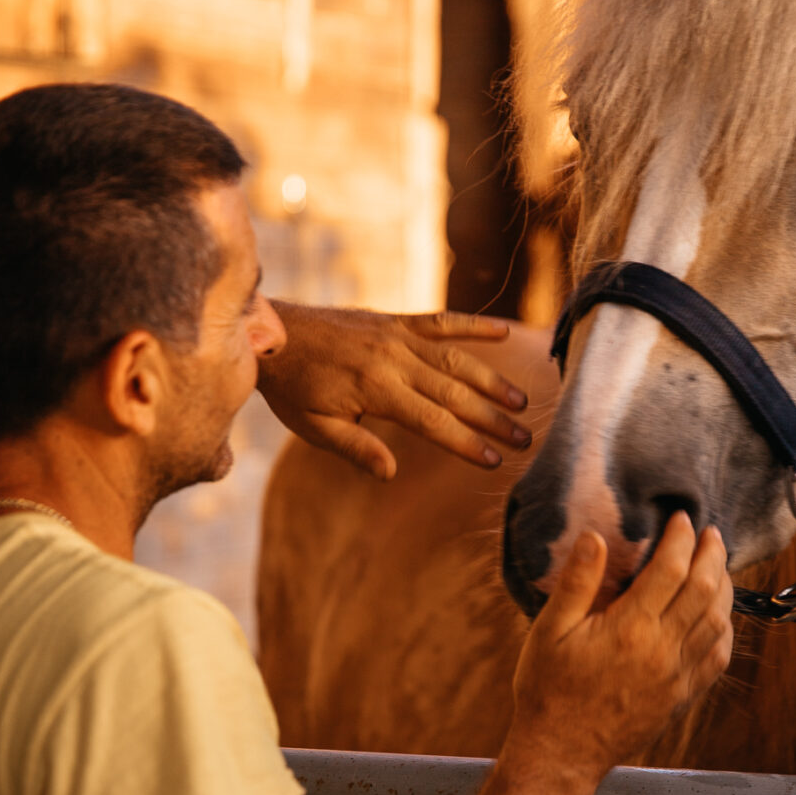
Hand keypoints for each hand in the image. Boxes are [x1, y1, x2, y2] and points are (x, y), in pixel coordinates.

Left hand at [257, 303, 532, 477]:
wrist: (270, 333)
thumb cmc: (292, 387)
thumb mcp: (314, 426)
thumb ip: (355, 447)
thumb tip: (390, 474)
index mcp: (375, 389)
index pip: (433, 421)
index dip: (465, 442)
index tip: (494, 460)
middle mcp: (393, 358)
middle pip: (455, 392)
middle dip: (492, 418)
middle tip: (525, 437)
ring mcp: (397, 335)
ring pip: (456, 358)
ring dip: (492, 379)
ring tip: (520, 400)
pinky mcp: (395, 320)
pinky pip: (441, 321)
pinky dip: (473, 326)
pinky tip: (504, 334)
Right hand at [508, 513, 733, 785]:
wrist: (563, 753)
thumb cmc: (548, 691)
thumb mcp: (549, 631)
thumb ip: (577, 583)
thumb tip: (594, 537)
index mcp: (631, 628)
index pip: (671, 569)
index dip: (681, 539)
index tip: (682, 520)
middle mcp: (663, 649)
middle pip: (705, 589)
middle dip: (712, 555)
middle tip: (711, 533)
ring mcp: (677, 675)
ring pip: (718, 621)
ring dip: (724, 588)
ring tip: (718, 566)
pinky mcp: (682, 696)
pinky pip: (717, 658)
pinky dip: (724, 629)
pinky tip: (719, 616)